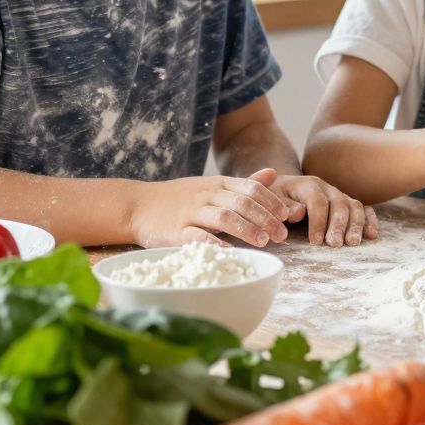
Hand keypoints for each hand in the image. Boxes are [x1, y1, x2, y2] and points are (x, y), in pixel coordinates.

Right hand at [140, 167, 292, 247]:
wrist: (138, 205)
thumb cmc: (181, 198)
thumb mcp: (212, 185)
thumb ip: (243, 183)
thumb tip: (273, 173)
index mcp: (218, 184)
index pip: (251, 188)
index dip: (272, 202)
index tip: (287, 216)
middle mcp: (207, 195)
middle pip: (242, 203)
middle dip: (266, 218)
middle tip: (282, 235)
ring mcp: (190, 212)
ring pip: (223, 217)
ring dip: (246, 229)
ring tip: (263, 242)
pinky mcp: (175, 231)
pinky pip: (197, 236)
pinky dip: (215, 243)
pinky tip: (230, 251)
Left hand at [269, 173, 378, 246]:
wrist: (280, 189)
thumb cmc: (273, 197)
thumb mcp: (270, 198)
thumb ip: (282, 205)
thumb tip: (299, 212)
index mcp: (307, 184)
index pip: (317, 201)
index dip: (318, 221)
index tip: (316, 242)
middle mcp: (326, 188)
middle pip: (339, 203)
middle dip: (338, 225)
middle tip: (335, 244)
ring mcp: (339, 195)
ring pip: (354, 206)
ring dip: (355, 224)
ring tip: (352, 242)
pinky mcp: (346, 204)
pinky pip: (363, 209)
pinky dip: (369, 220)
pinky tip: (372, 234)